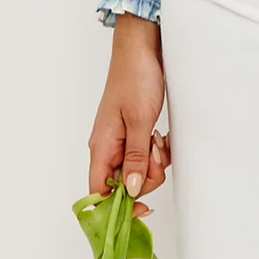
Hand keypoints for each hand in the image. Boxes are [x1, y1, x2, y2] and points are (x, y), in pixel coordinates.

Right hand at [89, 15, 167, 214]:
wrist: (141, 49)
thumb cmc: (136, 78)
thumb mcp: (140, 122)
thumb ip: (136, 159)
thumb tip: (132, 191)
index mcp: (101, 147)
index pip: (98, 193)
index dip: (117, 207)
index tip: (142, 208)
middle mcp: (106, 147)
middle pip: (123, 185)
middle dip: (146, 177)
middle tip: (156, 154)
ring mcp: (119, 141)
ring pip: (136, 171)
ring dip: (153, 162)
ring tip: (158, 140)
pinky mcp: (131, 133)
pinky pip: (143, 156)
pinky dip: (155, 152)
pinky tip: (160, 137)